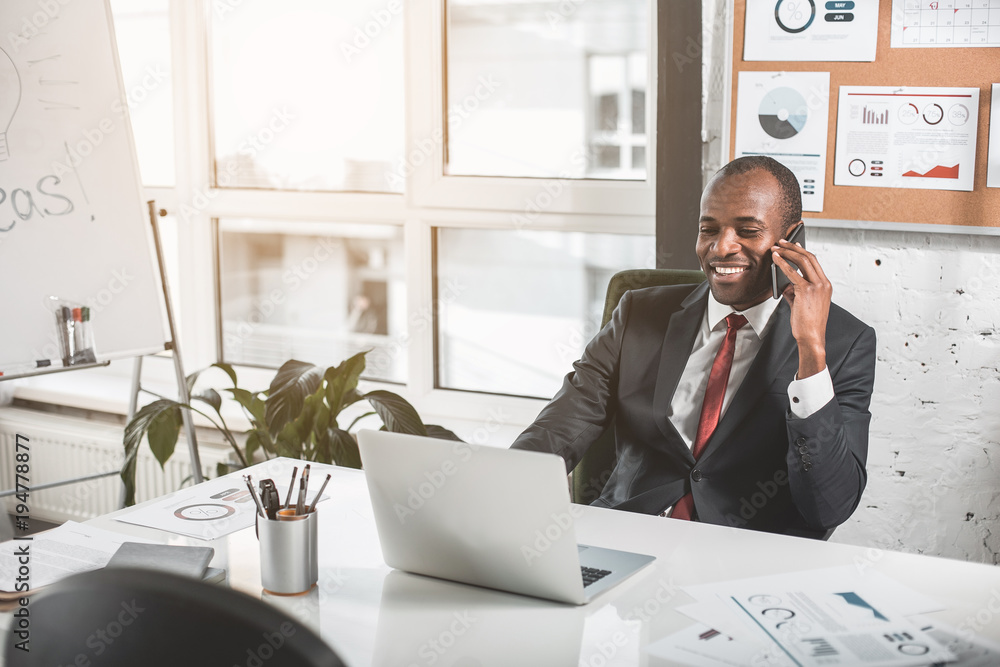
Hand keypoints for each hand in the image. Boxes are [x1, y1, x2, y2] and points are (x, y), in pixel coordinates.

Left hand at [771, 238, 830, 378]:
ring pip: (802, 261)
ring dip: (787, 252)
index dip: (802, 251)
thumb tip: (784, 283)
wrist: (811, 336)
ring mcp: (817, 286)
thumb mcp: (801, 303)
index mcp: (825, 285)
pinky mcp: (806, 291)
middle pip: (809, 257)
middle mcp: (823, 283)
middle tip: (781, 242)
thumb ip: (794, 291)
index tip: (793, 245)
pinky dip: (782, 264)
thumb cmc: (806, 323)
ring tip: (775, 248)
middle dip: (793, 247)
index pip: (814, 262)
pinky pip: (792, 273)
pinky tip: (775, 259)